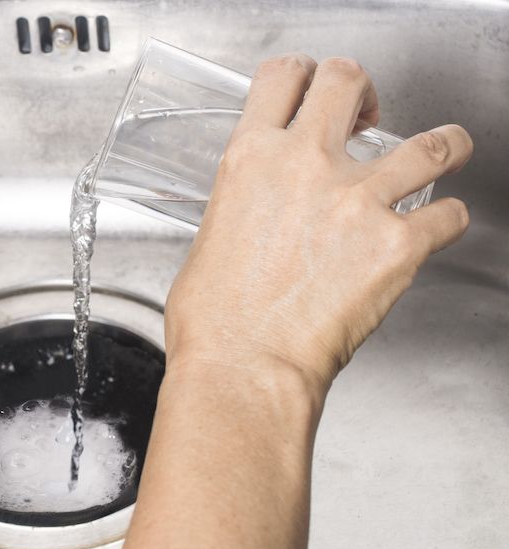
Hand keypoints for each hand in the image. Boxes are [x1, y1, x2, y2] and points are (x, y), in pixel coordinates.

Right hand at [165, 55, 472, 393]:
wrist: (243, 366)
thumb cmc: (216, 321)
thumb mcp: (209, 240)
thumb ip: (242, 207)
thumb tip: (258, 214)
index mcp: (251, 160)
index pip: (283, 76)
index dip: (305, 73)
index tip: (315, 88)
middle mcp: (305, 165)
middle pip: (349, 81)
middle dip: (365, 92)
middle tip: (369, 115)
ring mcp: (357, 200)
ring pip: (431, 141)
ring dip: (443, 144)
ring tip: (445, 150)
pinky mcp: (398, 244)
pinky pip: (449, 215)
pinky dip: (447, 220)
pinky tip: (434, 228)